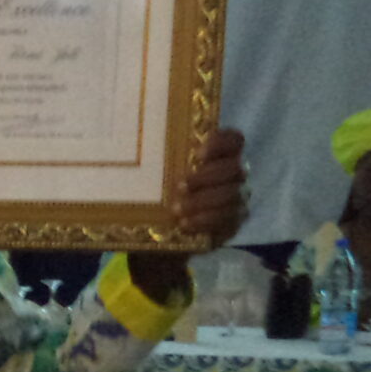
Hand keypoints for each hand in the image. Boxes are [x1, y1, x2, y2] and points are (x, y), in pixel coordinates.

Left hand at [129, 127, 249, 301]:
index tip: (197, 154)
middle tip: (180, 186)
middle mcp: (233, 175)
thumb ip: (161, 158)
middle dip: (206, 177)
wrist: (161, 232)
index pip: (234, 140)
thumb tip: (133, 138)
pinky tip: (185, 224)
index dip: (220, 143)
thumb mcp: (158, 174)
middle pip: (233, 168)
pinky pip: (226, 220)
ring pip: (231, 195)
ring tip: (176, 209)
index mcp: (219, 155)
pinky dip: (204, 221)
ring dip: (202, 201)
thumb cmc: (160, 194)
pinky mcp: (232, 223)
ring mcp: (237, 199)